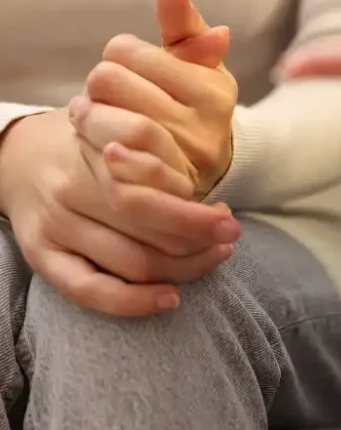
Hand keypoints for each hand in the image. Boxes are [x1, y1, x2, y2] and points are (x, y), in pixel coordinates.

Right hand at [0, 108, 237, 316]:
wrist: (16, 156)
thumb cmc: (82, 142)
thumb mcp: (115, 127)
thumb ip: (153, 151)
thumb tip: (205, 193)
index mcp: (93, 153)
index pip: (157, 193)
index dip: (198, 213)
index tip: (227, 216)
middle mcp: (71, 190)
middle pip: (150, 230)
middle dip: (200, 241)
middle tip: (229, 239)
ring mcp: (55, 227)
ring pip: (132, 262)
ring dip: (183, 269)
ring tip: (213, 259)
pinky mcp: (41, 257)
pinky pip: (90, 290)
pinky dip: (135, 302)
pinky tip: (170, 298)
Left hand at [81, 0, 237, 198]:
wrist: (204, 166)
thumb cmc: (193, 101)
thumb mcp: (195, 61)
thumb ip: (181, 21)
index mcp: (213, 89)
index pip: (126, 51)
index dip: (117, 55)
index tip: (126, 67)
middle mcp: (205, 128)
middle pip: (109, 81)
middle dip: (100, 83)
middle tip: (105, 93)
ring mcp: (182, 163)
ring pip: (103, 120)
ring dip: (88, 114)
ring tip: (95, 115)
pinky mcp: (158, 191)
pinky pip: (112, 163)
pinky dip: (96, 147)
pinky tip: (100, 144)